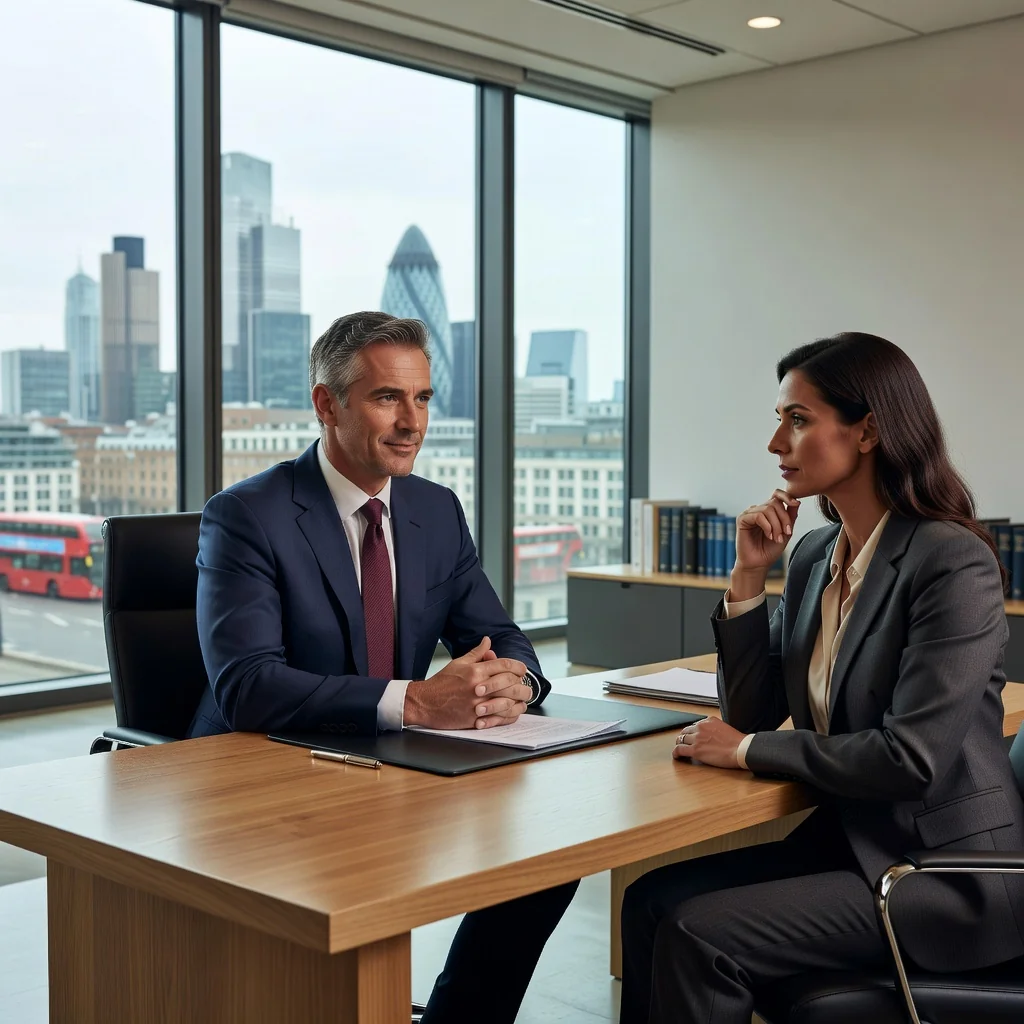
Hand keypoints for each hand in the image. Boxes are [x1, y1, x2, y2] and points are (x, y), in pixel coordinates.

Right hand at [403, 637, 531, 729]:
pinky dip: (510, 716)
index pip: (505, 665)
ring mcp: (477, 704)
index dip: (518, 667)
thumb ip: (476, 653)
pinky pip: (500, 719)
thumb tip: (488, 641)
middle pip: (511, 684)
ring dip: (519, 701)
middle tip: (526, 686)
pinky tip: (513, 712)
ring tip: (523, 699)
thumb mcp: (458, 663)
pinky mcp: (475, 719)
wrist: (425, 703)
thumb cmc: (441, 683)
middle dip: (523, 685)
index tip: (522, 670)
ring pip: (509, 702)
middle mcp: (478, 687)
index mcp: (475, 671)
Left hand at [672, 718, 746, 768]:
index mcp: (708, 720)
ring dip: (679, 744)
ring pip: (681, 739)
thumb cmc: (737, 742)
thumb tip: (711, 736)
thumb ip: (715, 729)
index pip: (695, 725)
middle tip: (684, 743)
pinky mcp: (695, 750)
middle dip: (684, 737)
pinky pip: (679, 749)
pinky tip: (676, 756)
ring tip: (679, 749)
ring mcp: (697, 738)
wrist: (740, 749)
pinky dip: (676, 753)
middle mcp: (701, 727)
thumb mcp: (724, 728)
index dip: (692, 732)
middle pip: (686, 731)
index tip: (692, 737)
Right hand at [734, 489, 799, 571]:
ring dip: (776, 525)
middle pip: (775, 502)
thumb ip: (790, 517)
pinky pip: (758, 516)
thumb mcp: (786, 532)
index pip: (776, 495)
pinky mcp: (742, 519)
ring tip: (776, 538)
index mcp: (768, 511)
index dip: (786, 496)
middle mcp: (758, 510)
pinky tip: (768, 535)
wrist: (759, 564)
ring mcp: (749, 513)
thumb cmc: (770, 550)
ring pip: (767, 509)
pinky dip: (767, 526)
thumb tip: (797, 502)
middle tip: (786, 533)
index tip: (795, 504)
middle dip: (784, 518)